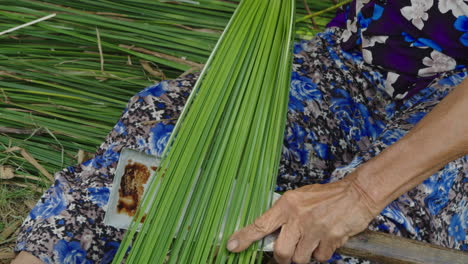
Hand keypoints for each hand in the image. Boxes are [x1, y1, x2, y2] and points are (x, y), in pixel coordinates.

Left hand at [226, 177, 378, 263]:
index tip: (232, 246)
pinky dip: (322, 253)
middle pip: (281, 252)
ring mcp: (315, 229)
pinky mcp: (331, 239)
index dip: (245, 237)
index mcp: (287, 205)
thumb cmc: (327, 196)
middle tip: (289, 253)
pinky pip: (320, 258)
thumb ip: (285, 214)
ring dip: (305, 255)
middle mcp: (298, 218)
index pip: (261, 224)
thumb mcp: (300, 197)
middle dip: (284, 258)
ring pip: (300, 259)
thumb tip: (271, 232)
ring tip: (313, 240)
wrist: (357, 193)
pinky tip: (326, 239)